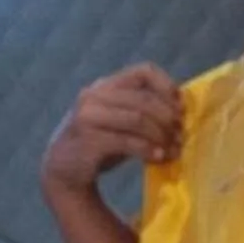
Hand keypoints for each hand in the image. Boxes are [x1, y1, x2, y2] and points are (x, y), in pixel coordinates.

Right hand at [42, 65, 184, 194]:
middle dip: (168, 117)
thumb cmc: (98, 143)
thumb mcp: (118, 120)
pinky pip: (127, 141)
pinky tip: (158, 157)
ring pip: (138, 119)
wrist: (62, 170)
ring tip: (173, 149)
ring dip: (161, 135)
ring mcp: (88, 116)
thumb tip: (181, 112)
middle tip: (180, 134)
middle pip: (144, 99)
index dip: (166, 85)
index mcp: (105, 85)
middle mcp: (94, 96)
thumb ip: (141, 110)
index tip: (181, 107)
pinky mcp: (87, 140)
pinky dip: (147, 150)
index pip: (143, 71)